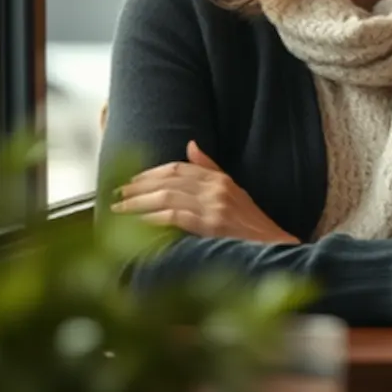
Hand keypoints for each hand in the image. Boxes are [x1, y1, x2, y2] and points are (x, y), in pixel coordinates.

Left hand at [112, 141, 298, 244]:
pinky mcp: (211, 225)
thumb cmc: (251, 225)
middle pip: (169, 179)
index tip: (131, 180)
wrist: (274, 247)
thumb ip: (211, 169)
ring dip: (138, 203)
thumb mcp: (235, 191)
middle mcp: (217, 188)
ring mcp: (215, 206)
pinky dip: (152, 218)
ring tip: (119, 210)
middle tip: (117, 194)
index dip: (151, 172)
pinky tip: (137, 223)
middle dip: (138, 186)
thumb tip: (190, 145)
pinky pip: (174, 216)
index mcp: (221, 179)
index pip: (179, 167)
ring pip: (167, 196)